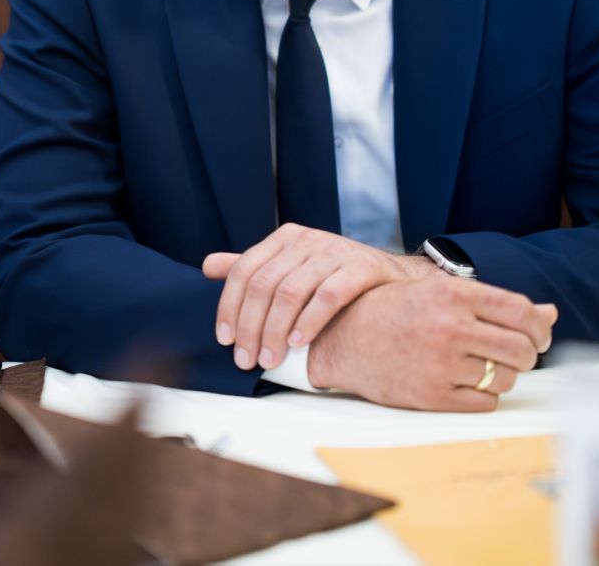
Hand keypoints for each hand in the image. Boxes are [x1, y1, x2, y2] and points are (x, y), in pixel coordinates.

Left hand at [202, 224, 431, 370]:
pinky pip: (327, 296)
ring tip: (269, 359)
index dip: (230, 307)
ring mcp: (334, 251)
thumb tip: (207, 266)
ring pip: (291, 292)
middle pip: (264, 285)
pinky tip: (297, 343)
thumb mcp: (291, 266)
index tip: (225, 340)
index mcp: (284, 238)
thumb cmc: (333, 275)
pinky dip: (308, 322)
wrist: (390, 276)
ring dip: (275, 330)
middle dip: (251, 327)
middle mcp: (306, 240)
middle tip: (247, 360)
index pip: (244, 271)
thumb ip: (252, 267)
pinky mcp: (360, 267)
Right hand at [303, 275, 556, 411]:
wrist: (342, 336)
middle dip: (526, 354)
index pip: (523, 313)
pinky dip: (484, 394)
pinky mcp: (432, 396)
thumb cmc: (393, 309)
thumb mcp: (440, 292)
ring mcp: (441, 364)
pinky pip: (485, 402)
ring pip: (506, 378)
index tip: (538, 336)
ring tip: (483, 366)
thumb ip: (496, 303)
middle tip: (514, 354)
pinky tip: (466, 381)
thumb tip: (550, 313)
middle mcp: (450, 327)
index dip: (540, 328)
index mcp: (453, 294)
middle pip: (521, 349)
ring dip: (503, 375)